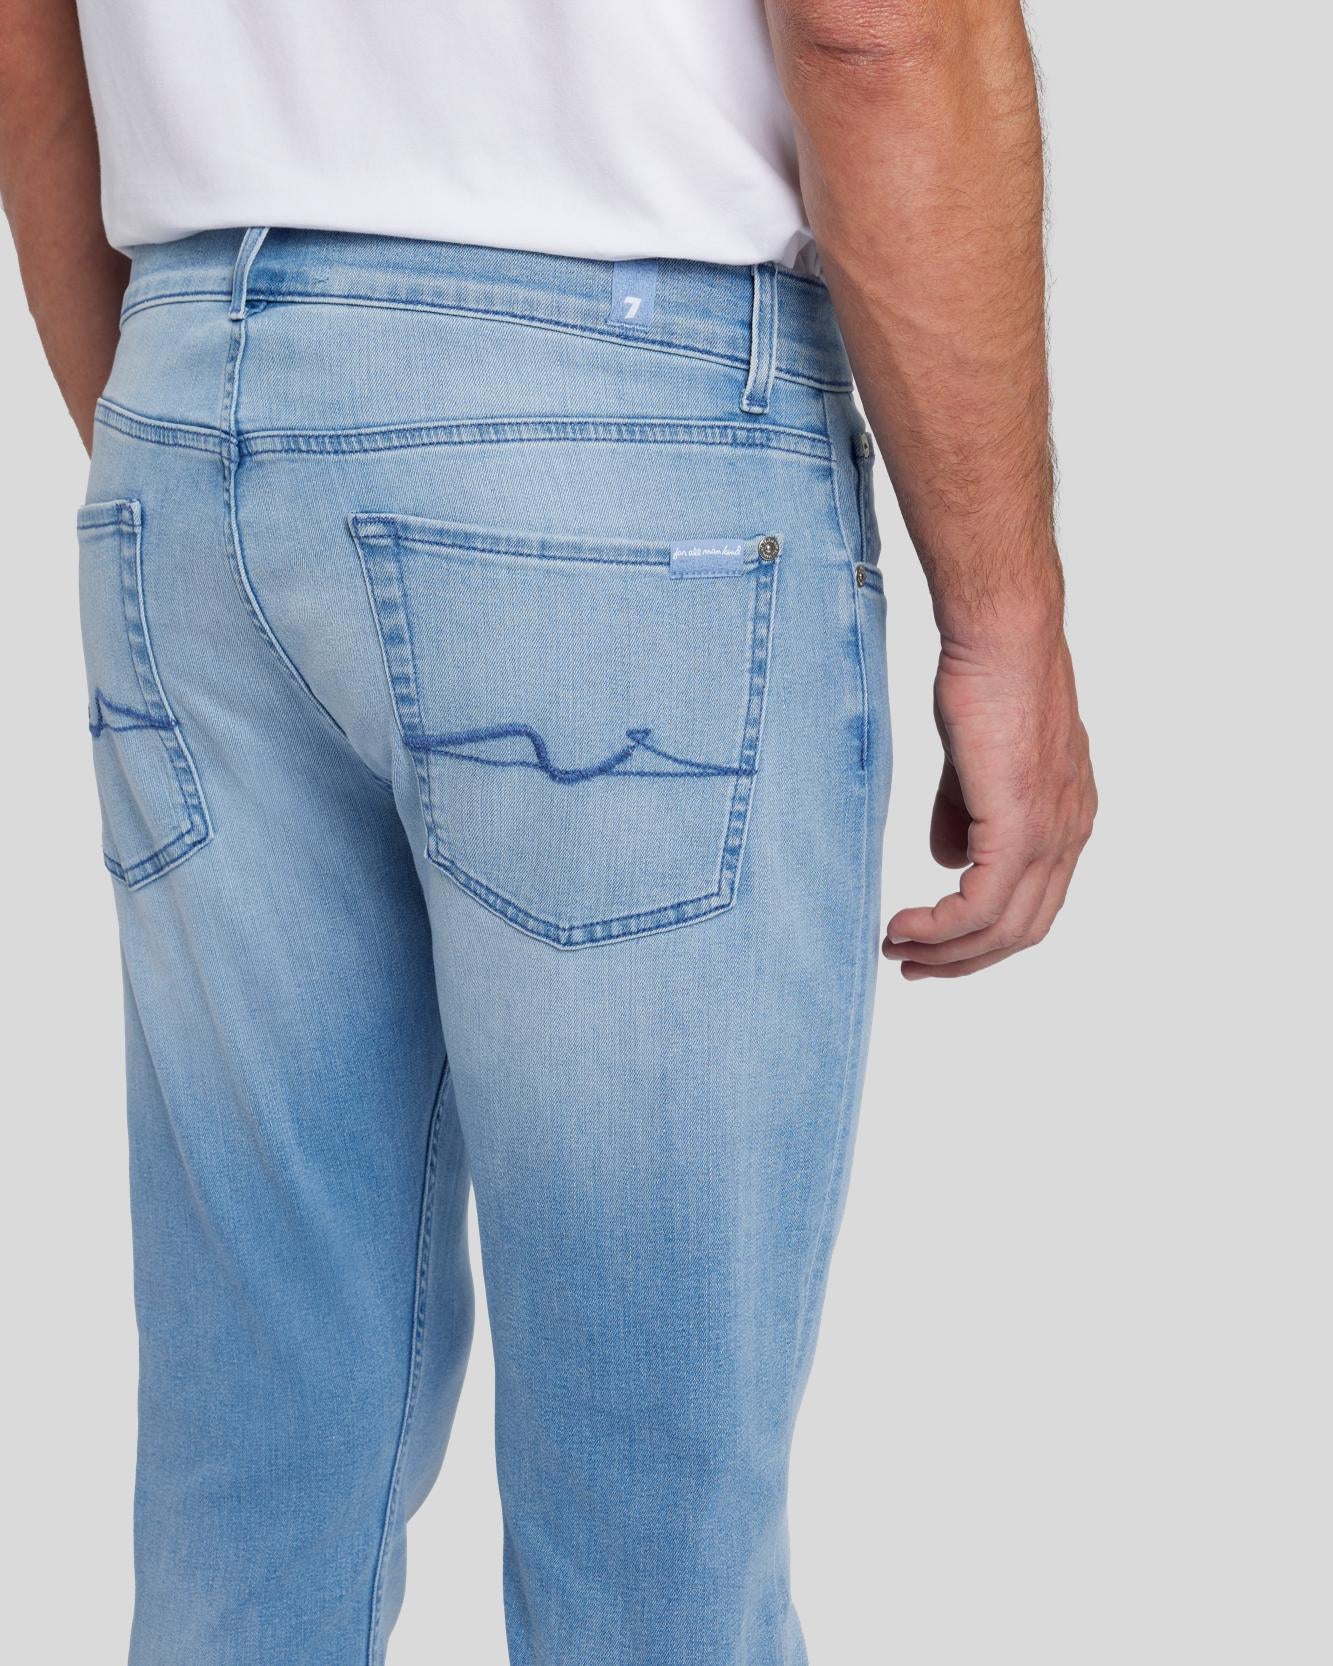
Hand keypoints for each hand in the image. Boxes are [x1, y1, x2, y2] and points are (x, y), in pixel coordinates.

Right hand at [883, 619, 1094, 979]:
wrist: (1003, 637)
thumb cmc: (987, 679)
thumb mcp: (974, 763)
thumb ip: (965, 817)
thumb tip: (948, 863)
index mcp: (1067, 819)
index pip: (1033, 903)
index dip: (983, 935)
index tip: (932, 943)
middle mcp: (1070, 833)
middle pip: (1023, 930)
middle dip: (963, 959)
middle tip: (909, 964)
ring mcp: (1051, 833)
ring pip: (1004, 927)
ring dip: (947, 950)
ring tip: (896, 949)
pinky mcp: (1021, 826)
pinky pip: (983, 904)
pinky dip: (943, 927)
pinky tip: (905, 924)